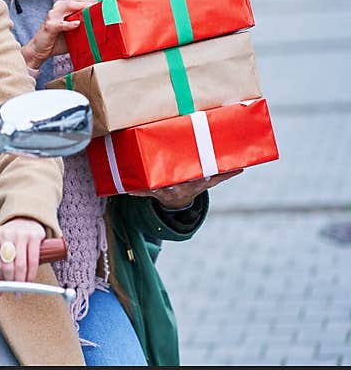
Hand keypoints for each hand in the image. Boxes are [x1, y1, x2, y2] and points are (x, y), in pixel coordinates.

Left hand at [0, 217, 45, 283]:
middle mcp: (5, 234)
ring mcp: (20, 234)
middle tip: (14, 290)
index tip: (3, 287)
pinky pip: (33, 261)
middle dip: (11, 282)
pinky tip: (30, 280)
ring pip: (21, 265)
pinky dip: (32, 274)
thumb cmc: (8, 238)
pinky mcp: (34, 236)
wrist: (23, 219)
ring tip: (22, 288)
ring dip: (22, 281)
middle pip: (8, 266)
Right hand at [21, 0, 98, 66]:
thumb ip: (83, 27)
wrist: (39, 51)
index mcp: (64, 8)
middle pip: (76, 1)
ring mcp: (53, 16)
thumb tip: (102, 28)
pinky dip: (69, 24)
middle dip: (91, 1)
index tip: (107, 1)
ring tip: (94, 9)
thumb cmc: (56, 41)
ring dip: (82, 7)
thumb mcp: (73, 33)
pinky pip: (61, 24)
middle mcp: (58, 9)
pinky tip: (77, 24)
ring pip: (69, 7)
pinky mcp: (50, 26)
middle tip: (104, 3)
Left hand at [128, 170, 242, 209]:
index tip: (206, 175)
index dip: (202, 179)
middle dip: (174, 181)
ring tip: (149, 182)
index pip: (198, 182)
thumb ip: (223, 174)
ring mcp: (164, 192)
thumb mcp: (208, 183)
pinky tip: (127, 190)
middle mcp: (178, 189)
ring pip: (159, 188)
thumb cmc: (192, 186)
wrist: (177, 203)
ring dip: (153, 186)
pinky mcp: (152, 192)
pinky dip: (135, 192)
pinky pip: (142, 192)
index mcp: (192, 186)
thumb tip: (242, 167)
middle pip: (176, 185)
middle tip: (171, 176)